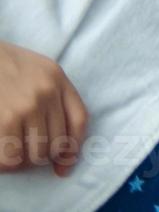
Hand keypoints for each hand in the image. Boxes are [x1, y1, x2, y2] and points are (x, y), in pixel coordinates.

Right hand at [0, 41, 87, 175]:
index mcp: (57, 78)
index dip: (74, 148)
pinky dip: (7, 164)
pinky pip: (12, 155)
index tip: (64, 165)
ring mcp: (27, 106)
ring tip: (13, 156)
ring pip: (37, 152)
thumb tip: (57, 138)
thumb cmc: (3, 64)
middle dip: (44, 157)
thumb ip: (52, 94)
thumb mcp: (37, 69)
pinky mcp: (6, 118)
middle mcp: (47, 92)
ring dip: (25, 162)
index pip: (79, 119)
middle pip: (58, 141)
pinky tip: (2, 159)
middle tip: (29, 158)